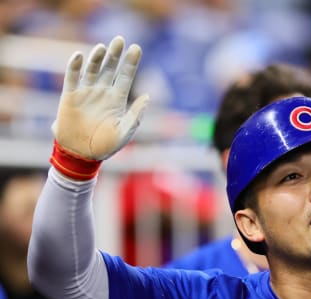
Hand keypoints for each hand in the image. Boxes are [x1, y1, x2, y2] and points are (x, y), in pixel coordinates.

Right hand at [53, 36, 148, 159]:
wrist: (82, 155)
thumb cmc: (106, 146)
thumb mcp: (125, 131)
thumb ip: (136, 114)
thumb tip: (147, 96)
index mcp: (117, 100)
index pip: (126, 76)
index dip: (131, 62)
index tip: (136, 47)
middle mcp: (102, 93)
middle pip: (110, 68)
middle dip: (115, 54)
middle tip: (120, 39)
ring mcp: (86, 93)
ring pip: (92, 70)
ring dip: (97, 58)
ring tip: (102, 48)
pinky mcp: (70, 97)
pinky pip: (72, 78)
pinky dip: (75, 66)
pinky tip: (80, 55)